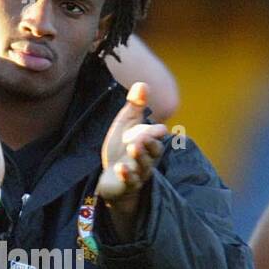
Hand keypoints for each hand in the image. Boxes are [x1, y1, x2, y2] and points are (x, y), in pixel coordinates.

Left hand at [98, 82, 167, 208]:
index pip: (157, 136)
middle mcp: (147, 158)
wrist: (111, 177)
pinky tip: (119, 167)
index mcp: (149, 143)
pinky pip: (129, 182)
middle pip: (154, 152)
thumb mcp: (127, 125)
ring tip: (133, 147)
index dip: (155, 132)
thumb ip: (135, 106)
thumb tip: (142, 83)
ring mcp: (138, 172)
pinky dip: (126, 175)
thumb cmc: (121, 149)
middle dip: (150, 144)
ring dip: (139, 156)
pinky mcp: (127, 185)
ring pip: (143, 166)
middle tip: (142, 136)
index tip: (157, 128)